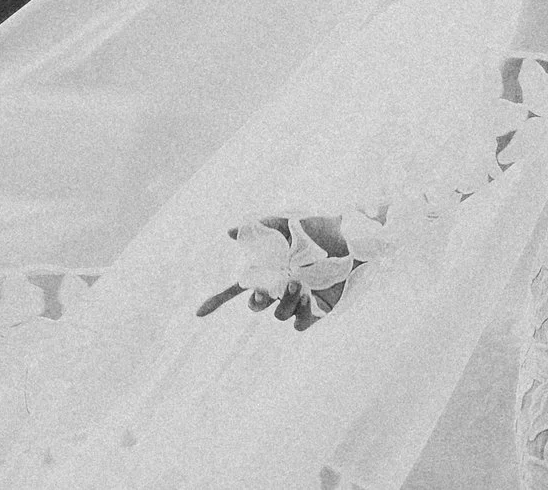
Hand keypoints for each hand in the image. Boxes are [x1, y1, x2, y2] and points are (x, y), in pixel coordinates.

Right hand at [195, 215, 355, 330]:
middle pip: (256, 305)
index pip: (236, 289)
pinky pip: (299, 324)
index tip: (197, 313)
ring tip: (298, 284)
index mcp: (268, 270)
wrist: (350, 236)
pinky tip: (308, 297)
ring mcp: (297, 300)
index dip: (216, 300)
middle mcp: (280, 288)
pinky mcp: (316, 310)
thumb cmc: (317, 227)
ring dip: (284, 303)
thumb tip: (227, 231)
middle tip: (267, 288)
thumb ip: (259, 227)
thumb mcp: (287, 223)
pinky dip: (300, 315)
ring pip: (278, 315)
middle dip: (257, 299)